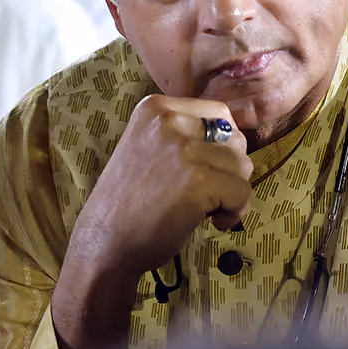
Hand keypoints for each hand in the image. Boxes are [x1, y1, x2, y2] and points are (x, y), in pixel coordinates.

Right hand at [51, 94, 254, 348]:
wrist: (104, 241)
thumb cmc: (129, 201)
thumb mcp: (149, 147)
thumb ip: (185, 134)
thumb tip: (240, 134)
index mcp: (155, 107)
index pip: (218, 113)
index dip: (221, 146)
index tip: (201, 171)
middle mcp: (168, 120)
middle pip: (234, 138)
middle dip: (229, 169)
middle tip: (203, 194)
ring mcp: (183, 149)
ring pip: (243, 165)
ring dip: (232, 192)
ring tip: (205, 209)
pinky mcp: (198, 180)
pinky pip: (243, 192)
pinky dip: (235, 212)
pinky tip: (212, 222)